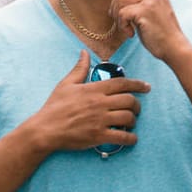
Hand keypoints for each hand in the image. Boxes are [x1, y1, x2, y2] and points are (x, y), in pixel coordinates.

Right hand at [28, 50, 148, 152]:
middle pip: (129, 101)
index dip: (137, 84)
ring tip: (131, 123)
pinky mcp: (98, 136)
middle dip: (137, 105)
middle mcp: (100, 103)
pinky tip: (131, 139)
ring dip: (134, 121)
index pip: (122, 83)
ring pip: (128, 118)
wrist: (45, 129)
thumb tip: (84, 52)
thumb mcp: (66, 84)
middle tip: (136, 108)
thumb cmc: (55, 106)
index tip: (147, 87)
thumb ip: (79, 68)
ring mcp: (100, 120)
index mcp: (94, 89)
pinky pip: (122, 137)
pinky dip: (130, 139)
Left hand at [111, 0, 191, 63]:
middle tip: (118, 20)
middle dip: (115, 5)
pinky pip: (123, 13)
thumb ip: (140, 3)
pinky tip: (131, 33)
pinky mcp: (145, 11)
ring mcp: (150, 0)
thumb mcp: (152, 12)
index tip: (119, 14)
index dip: (119, 0)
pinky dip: (122, 25)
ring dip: (117, 15)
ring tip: (125, 27)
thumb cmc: (161, 34)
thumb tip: (117, 1)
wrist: (174, 48)